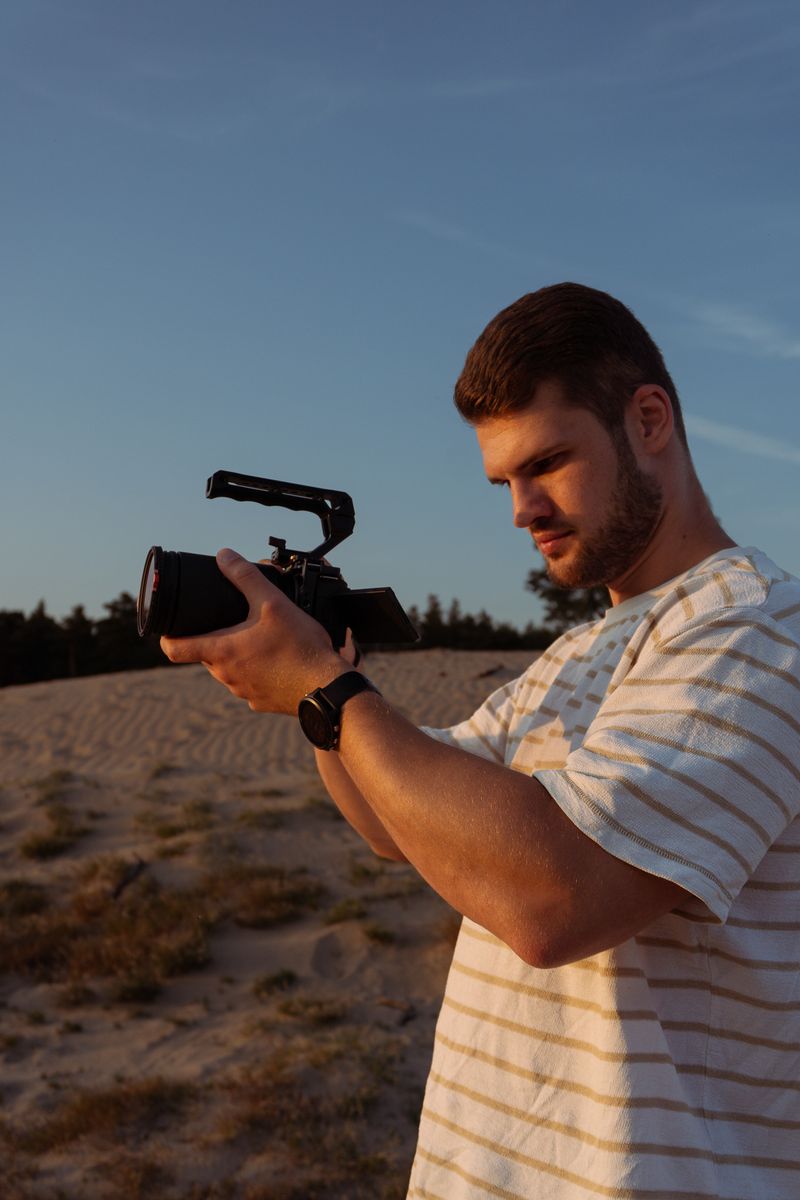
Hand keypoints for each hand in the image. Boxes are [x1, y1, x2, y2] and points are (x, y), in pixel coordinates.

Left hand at [160, 548, 346, 713]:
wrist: (327, 687)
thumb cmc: (300, 647)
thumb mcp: (272, 603)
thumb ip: (245, 576)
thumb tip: (224, 556)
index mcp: (221, 651)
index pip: (174, 649)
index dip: (167, 636)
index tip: (171, 628)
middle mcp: (226, 676)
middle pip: (206, 655)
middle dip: (216, 637)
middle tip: (235, 621)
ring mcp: (243, 691)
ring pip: (230, 669)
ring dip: (239, 654)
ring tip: (262, 639)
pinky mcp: (261, 702)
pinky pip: (252, 683)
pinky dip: (259, 671)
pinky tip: (279, 660)